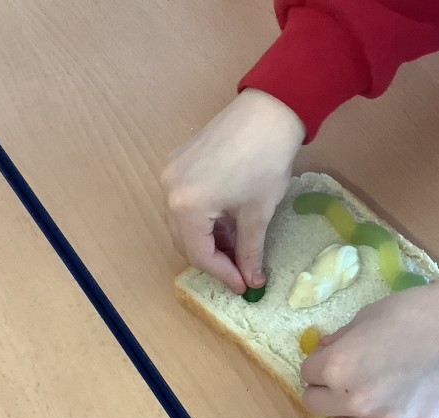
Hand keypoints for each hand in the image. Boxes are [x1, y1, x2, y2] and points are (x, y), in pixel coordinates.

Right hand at [161, 88, 304, 292]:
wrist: (269, 110)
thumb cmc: (266, 162)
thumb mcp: (258, 213)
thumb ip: (250, 251)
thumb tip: (252, 280)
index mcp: (186, 206)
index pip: (198, 254)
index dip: (222, 274)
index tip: (244, 286)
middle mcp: (169, 191)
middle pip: (184, 240)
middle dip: (213, 258)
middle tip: (241, 270)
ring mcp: (170, 173)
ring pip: (183, 222)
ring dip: (208, 238)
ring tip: (238, 246)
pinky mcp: (178, 161)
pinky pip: (185, 201)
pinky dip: (204, 217)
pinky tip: (227, 221)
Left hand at [301, 280, 438, 417]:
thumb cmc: (414, 312)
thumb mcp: (367, 316)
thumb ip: (340, 340)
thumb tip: (324, 351)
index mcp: (338, 368)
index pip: (307, 373)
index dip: (318, 362)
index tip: (332, 356)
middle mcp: (355, 401)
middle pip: (316, 405)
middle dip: (324, 389)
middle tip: (342, 376)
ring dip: (344, 415)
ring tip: (360, 397)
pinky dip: (384, 415)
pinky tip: (401, 394)